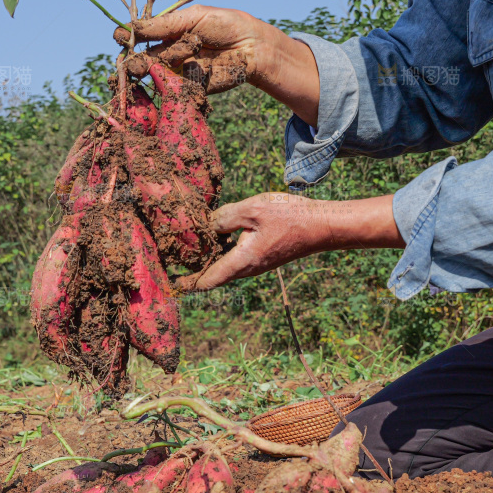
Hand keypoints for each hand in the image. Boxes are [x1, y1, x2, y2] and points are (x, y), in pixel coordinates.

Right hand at [115, 5, 319, 124]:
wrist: (251, 47)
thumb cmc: (224, 24)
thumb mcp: (193, 18)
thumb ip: (164, 24)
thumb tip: (133, 27)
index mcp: (167, 33)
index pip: (141, 36)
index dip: (129, 37)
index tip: (120, 36)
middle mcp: (169, 54)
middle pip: (143, 58)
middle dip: (133, 59)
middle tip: (128, 60)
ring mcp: (178, 73)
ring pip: (154, 75)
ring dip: (144, 73)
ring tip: (139, 69)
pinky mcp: (188, 89)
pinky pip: (172, 89)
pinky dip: (164, 87)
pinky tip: (159, 82)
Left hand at [176, 192, 403, 291]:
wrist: (322, 226)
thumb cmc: (289, 217)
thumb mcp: (252, 210)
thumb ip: (224, 217)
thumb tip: (206, 225)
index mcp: (240, 262)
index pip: (206, 280)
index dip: (186, 282)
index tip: (169, 282)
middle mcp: (246, 268)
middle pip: (212, 274)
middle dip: (192, 268)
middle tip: (173, 256)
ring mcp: (255, 263)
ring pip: (224, 264)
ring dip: (208, 256)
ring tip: (189, 243)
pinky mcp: (263, 255)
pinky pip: (235, 255)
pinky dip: (222, 248)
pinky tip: (217, 231)